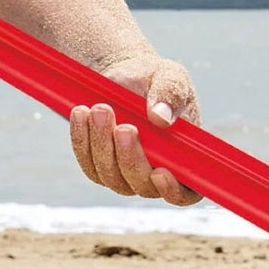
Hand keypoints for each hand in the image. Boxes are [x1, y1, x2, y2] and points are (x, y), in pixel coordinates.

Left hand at [69, 54, 202, 205]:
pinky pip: (88, 162)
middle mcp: (155, 173)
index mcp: (184, 158)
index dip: (174, 191)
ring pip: (111, 176)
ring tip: (100, 109)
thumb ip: (170, 94)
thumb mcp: (170, 76)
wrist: (124, 75)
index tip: (160, 172)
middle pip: (142, 185)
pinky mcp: (99, 165)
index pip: (187, 193)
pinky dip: (83, 139)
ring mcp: (125, 173)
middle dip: (131, 158)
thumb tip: (161, 118)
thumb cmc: (155, 79)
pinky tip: (81, 113)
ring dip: (103, 145)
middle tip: (124, 126)